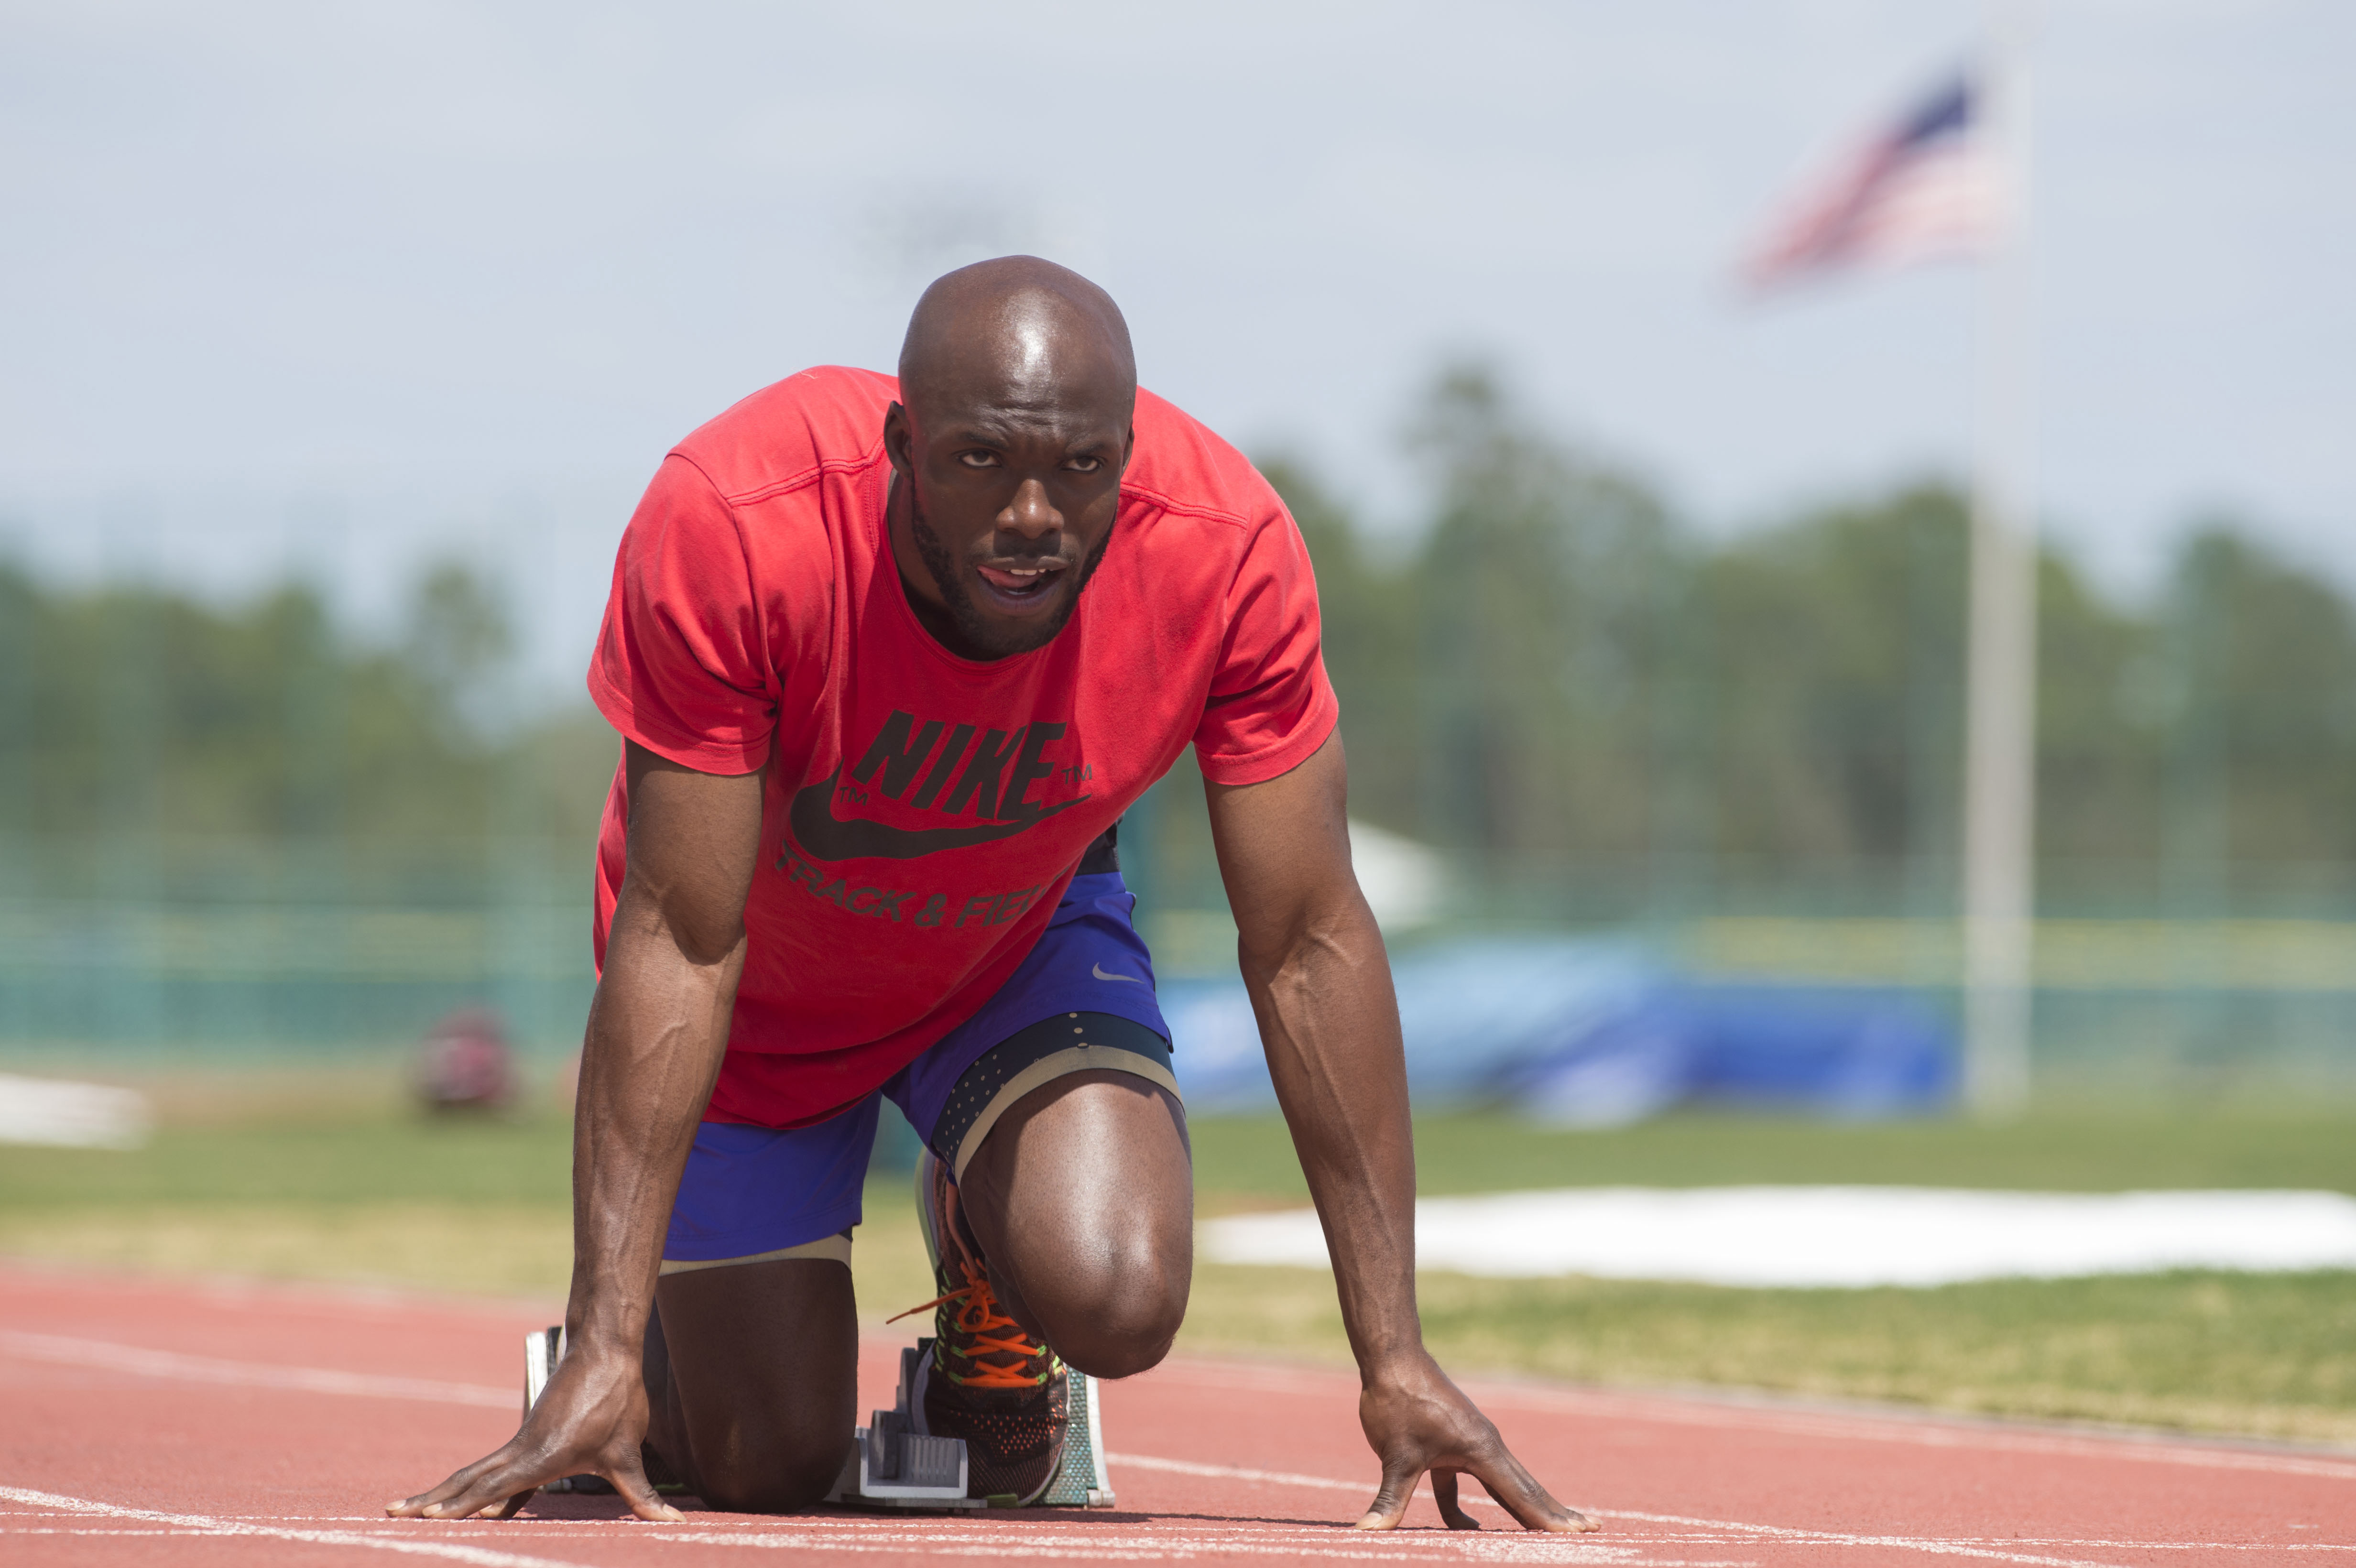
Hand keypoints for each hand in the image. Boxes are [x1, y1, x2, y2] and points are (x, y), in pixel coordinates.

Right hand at [385, 1337, 681, 1522]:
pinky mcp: (529, 1437)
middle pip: (468, 1481)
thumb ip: (641, 1495)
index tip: (429, 1519)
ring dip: (443, 1492)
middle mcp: (522, 1451)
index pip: (492, 1489)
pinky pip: (494, 1468)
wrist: (607, 1351)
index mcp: (539, 1458)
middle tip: (392, 1514)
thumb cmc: (617, 1400)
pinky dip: (474, 1486)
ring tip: (406, 1509)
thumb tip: (673, 1525)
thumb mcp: (628, 1454)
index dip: (461, 1505)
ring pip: (475, 1473)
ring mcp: (522, 1443)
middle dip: (433, 1501)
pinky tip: (468, 1503)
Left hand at [1354, 1350, 1593, 1532]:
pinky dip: (1469, 1504)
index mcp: (1481, 1451)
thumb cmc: (1398, 1403)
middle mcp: (1485, 1446)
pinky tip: (1469, 1525)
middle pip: (1526, 1489)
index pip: (1521, 1496)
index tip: (1578, 1532)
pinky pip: (1471, 1480)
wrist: (1391, 1359)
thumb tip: (1368, 1532)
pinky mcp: (1452, 1442)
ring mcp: (1471, 1443)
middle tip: (1590, 1529)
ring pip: (1504, 1483)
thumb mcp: (1395, 1456)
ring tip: (1552, 1528)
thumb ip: (1390, 1499)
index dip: (1547, 1520)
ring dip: (1524, 1507)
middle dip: (1555, 1513)